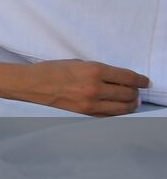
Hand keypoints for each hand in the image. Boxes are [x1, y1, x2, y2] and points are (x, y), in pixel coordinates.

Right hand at [0, 59, 148, 114]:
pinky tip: (119, 108)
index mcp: (93, 70)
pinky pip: (110, 115)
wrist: (32, 84)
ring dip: (130, 104)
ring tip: (131, 100)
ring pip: (123, 108)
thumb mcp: (78, 63)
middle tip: (136, 90)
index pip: (128, 77)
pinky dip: (118, 112)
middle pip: (128, 94)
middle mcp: (95, 88)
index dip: (141, 80)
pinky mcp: (85, 113)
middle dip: (135, 92)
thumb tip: (119, 79)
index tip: (146, 81)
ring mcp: (90, 103)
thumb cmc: (53, 69)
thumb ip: (100, 70)